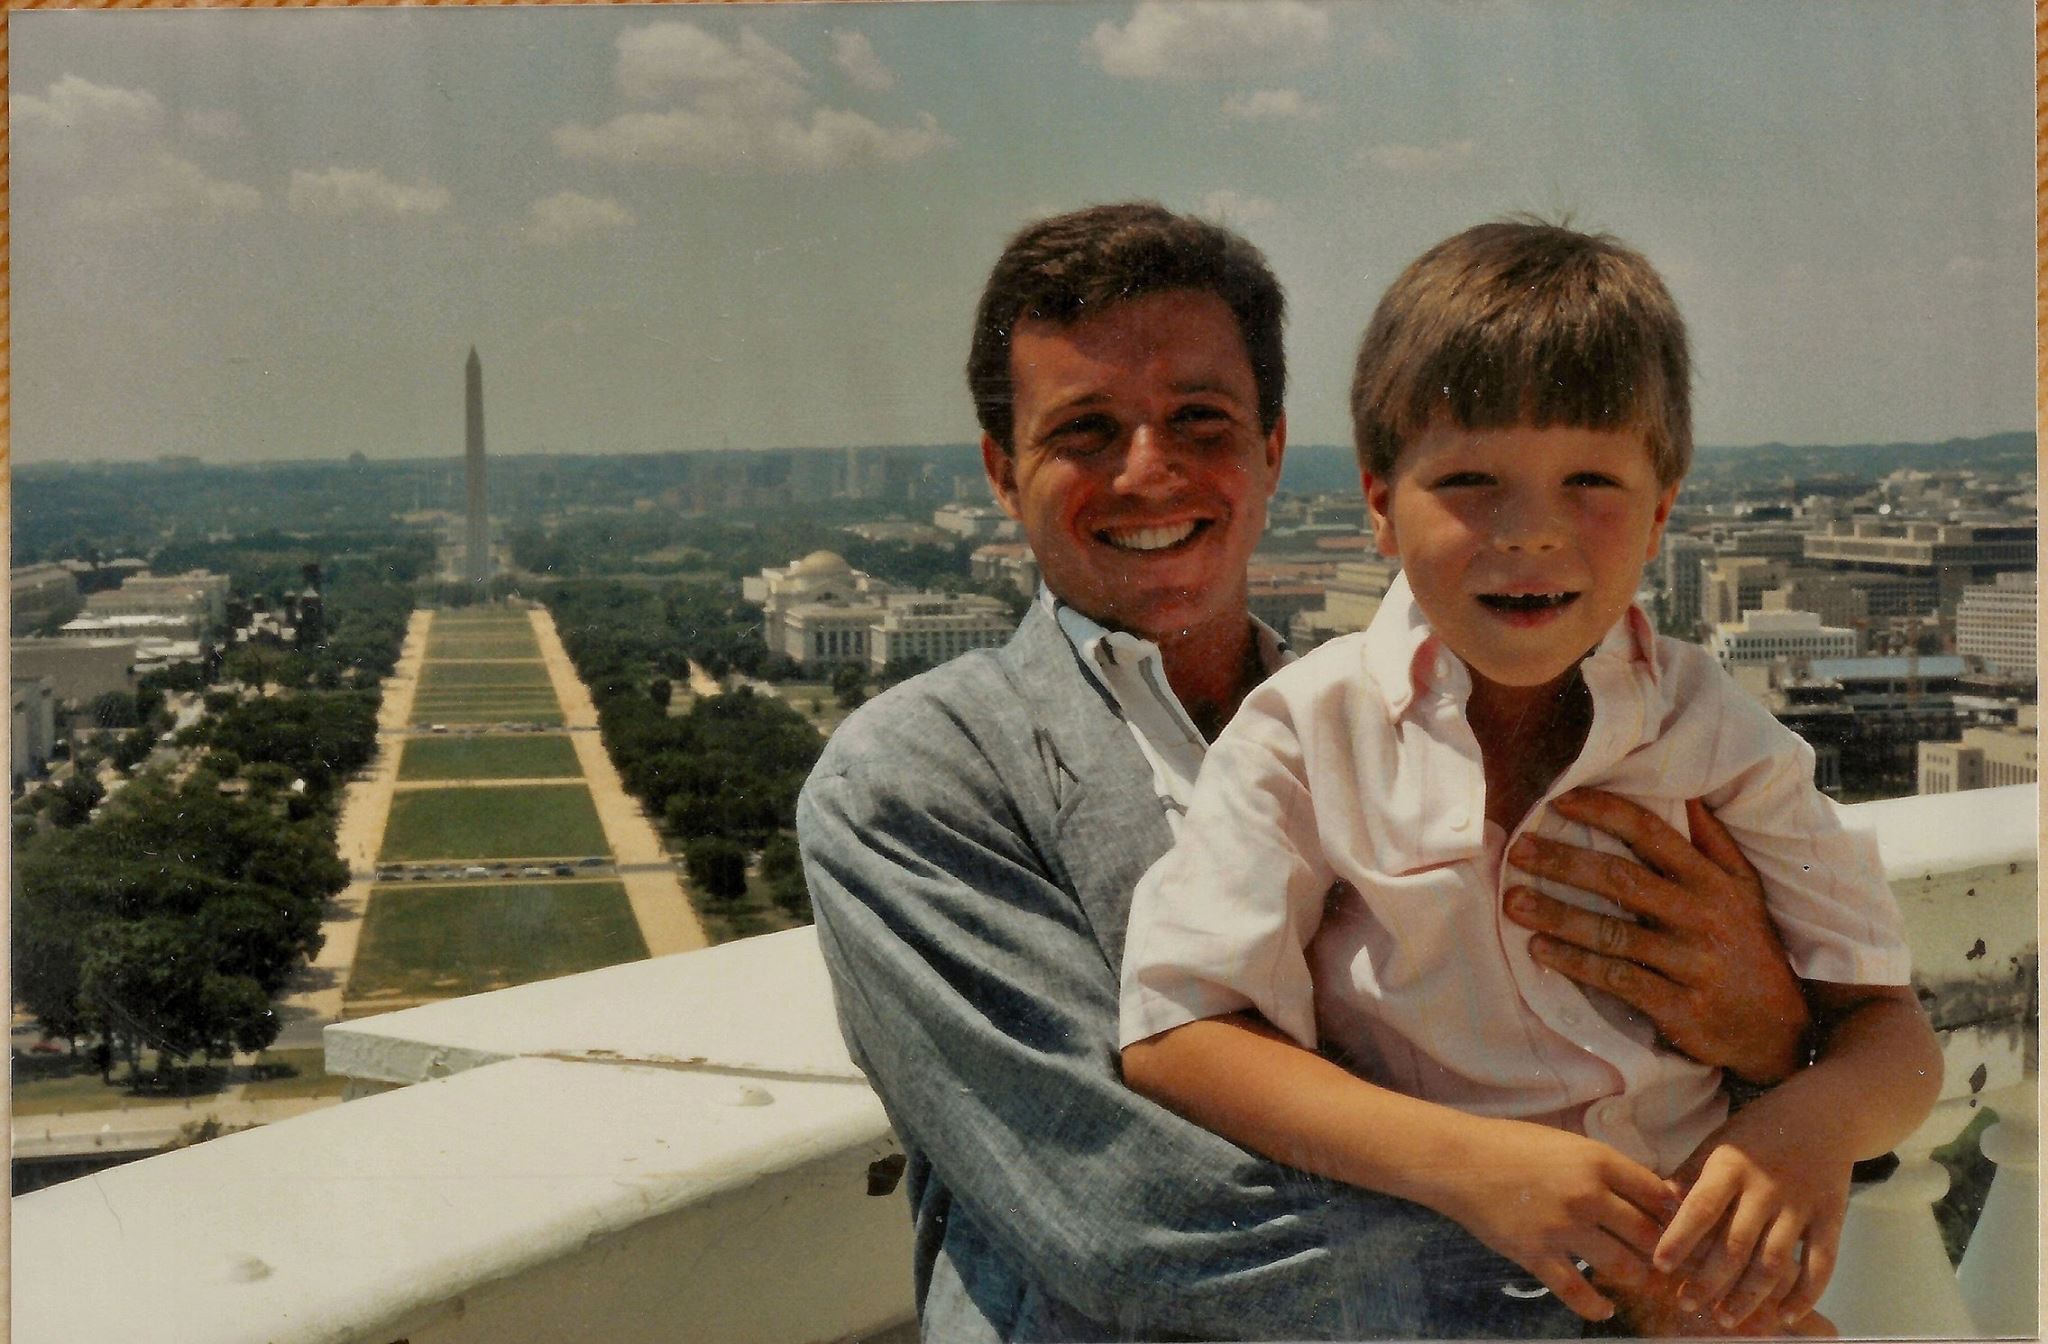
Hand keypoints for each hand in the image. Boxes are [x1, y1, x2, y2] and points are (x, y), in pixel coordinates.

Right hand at [1435, 1117, 1676, 1322]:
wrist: (1458, 1161)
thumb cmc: (1511, 1144)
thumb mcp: (1567, 1143)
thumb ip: (1605, 1167)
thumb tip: (1648, 1192)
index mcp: (1598, 1161)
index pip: (1656, 1194)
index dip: (1672, 1214)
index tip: (1676, 1225)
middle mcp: (1587, 1195)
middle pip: (1646, 1234)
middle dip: (1660, 1250)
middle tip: (1664, 1260)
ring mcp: (1562, 1228)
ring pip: (1622, 1266)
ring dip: (1635, 1277)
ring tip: (1637, 1279)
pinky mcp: (1537, 1255)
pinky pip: (1578, 1292)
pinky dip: (1597, 1306)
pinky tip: (1605, 1308)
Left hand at [1502, 790, 1809, 1082]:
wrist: (1781, 1031)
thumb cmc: (1750, 947)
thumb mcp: (1744, 889)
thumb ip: (1713, 840)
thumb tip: (1684, 790)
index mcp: (1713, 881)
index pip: (1652, 834)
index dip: (1604, 812)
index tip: (1559, 800)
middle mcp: (1703, 916)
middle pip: (1622, 879)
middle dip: (1564, 861)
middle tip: (1517, 850)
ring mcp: (1692, 963)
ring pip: (1613, 932)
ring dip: (1558, 915)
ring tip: (1511, 902)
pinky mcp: (1681, 1007)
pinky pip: (1618, 979)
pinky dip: (1575, 964)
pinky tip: (1540, 950)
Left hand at [1652, 1112, 1849, 1329]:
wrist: (1822, 1115)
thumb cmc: (1756, 1133)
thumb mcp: (1716, 1143)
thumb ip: (1689, 1176)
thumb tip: (1655, 1211)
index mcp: (1730, 1167)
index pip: (1701, 1208)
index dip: (1679, 1239)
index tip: (1659, 1266)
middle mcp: (1766, 1189)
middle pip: (1735, 1245)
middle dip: (1709, 1280)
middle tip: (1687, 1304)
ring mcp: (1801, 1206)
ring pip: (1774, 1262)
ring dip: (1749, 1295)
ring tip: (1726, 1318)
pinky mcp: (1832, 1219)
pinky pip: (1820, 1264)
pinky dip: (1805, 1295)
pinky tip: (1784, 1316)